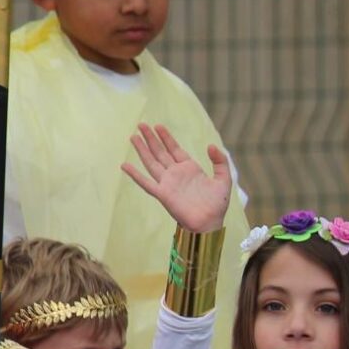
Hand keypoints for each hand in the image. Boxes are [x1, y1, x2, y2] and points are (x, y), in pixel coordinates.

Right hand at [120, 123, 234, 233]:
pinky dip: (135, 174)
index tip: (158, 126)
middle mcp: (176, 174)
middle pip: (160, 152)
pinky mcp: (163, 194)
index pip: (175, 149)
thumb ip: (220, 161)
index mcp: (189, 169)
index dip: (166, 137)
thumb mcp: (224, 179)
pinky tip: (125, 165)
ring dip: (142, 150)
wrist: (210, 223)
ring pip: (151, 162)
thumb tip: (211, 145)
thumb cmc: (217, 205)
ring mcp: (168, 183)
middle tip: (141, 124)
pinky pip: (146, 183)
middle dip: (151, 138)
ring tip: (133, 136)